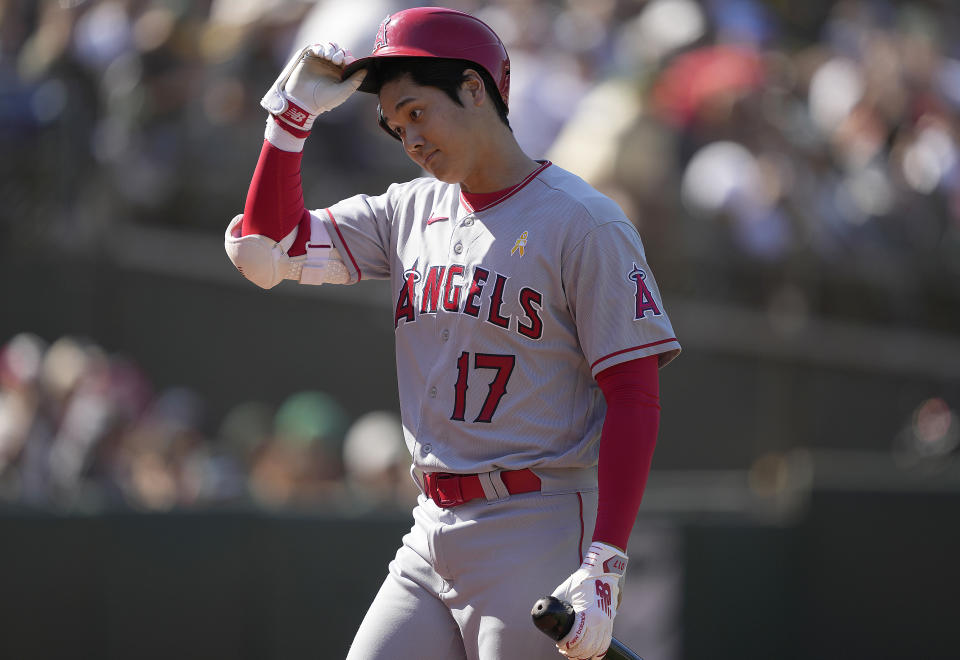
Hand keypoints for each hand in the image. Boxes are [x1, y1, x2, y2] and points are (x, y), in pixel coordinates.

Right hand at [261, 42, 365, 131]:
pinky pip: (317, 47)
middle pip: (340, 51)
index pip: (348, 59)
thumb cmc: (324, 100)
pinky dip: (321, 48)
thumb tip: (367, 69)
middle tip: (336, 61)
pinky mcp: (309, 58)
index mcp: (341, 73)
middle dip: (340, 53)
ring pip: (330, 47)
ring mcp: (320, 61)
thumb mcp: (344, 91)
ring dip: (331, 49)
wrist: (303, 101)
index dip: (349, 58)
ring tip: (329, 57)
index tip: (347, 62)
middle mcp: (331, 66)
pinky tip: (322, 55)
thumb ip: (356, 80)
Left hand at [551, 542, 627, 659]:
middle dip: (576, 652)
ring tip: (576, 654)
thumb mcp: (565, 590)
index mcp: (588, 613)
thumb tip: (546, 614)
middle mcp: (600, 620)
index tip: (560, 646)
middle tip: (565, 651)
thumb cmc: (583, 578)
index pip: (577, 639)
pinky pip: (606, 639)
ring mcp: (608, 620)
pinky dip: (599, 649)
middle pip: (588, 646)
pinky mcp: (612, 619)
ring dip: (587, 653)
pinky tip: (592, 653)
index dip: (568, 646)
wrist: (605, 567)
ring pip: (599, 646)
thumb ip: (556, 603)